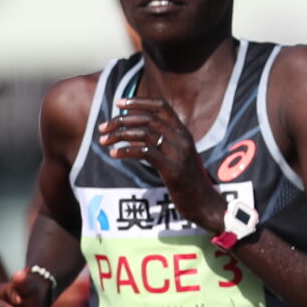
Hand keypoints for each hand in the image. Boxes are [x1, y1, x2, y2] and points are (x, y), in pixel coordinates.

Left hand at [100, 98, 224, 230]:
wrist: (204, 204)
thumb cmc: (186, 183)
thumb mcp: (176, 157)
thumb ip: (163, 144)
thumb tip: (136, 135)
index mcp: (183, 132)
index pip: (161, 106)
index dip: (139, 101)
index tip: (118, 102)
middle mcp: (182, 138)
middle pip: (148, 118)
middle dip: (122, 120)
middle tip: (102, 127)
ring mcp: (178, 152)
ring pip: (145, 133)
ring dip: (120, 135)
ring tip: (103, 141)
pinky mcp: (172, 169)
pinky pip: (145, 152)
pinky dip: (126, 151)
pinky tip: (113, 154)